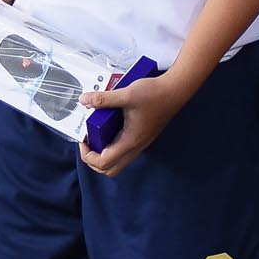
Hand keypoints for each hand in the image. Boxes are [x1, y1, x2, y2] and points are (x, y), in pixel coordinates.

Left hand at [79, 70, 195, 175]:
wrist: (176, 90)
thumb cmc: (156, 94)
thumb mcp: (125, 95)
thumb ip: (103, 99)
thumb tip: (85, 100)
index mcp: (130, 141)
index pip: (104, 163)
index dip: (88, 156)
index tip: (83, 141)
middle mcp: (136, 146)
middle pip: (110, 169)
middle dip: (94, 160)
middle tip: (87, 143)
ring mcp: (140, 142)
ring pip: (118, 160)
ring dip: (103, 152)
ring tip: (96, 134)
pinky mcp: (141, 135)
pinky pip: (123, 148)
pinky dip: (112, 143)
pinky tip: (108, 125)